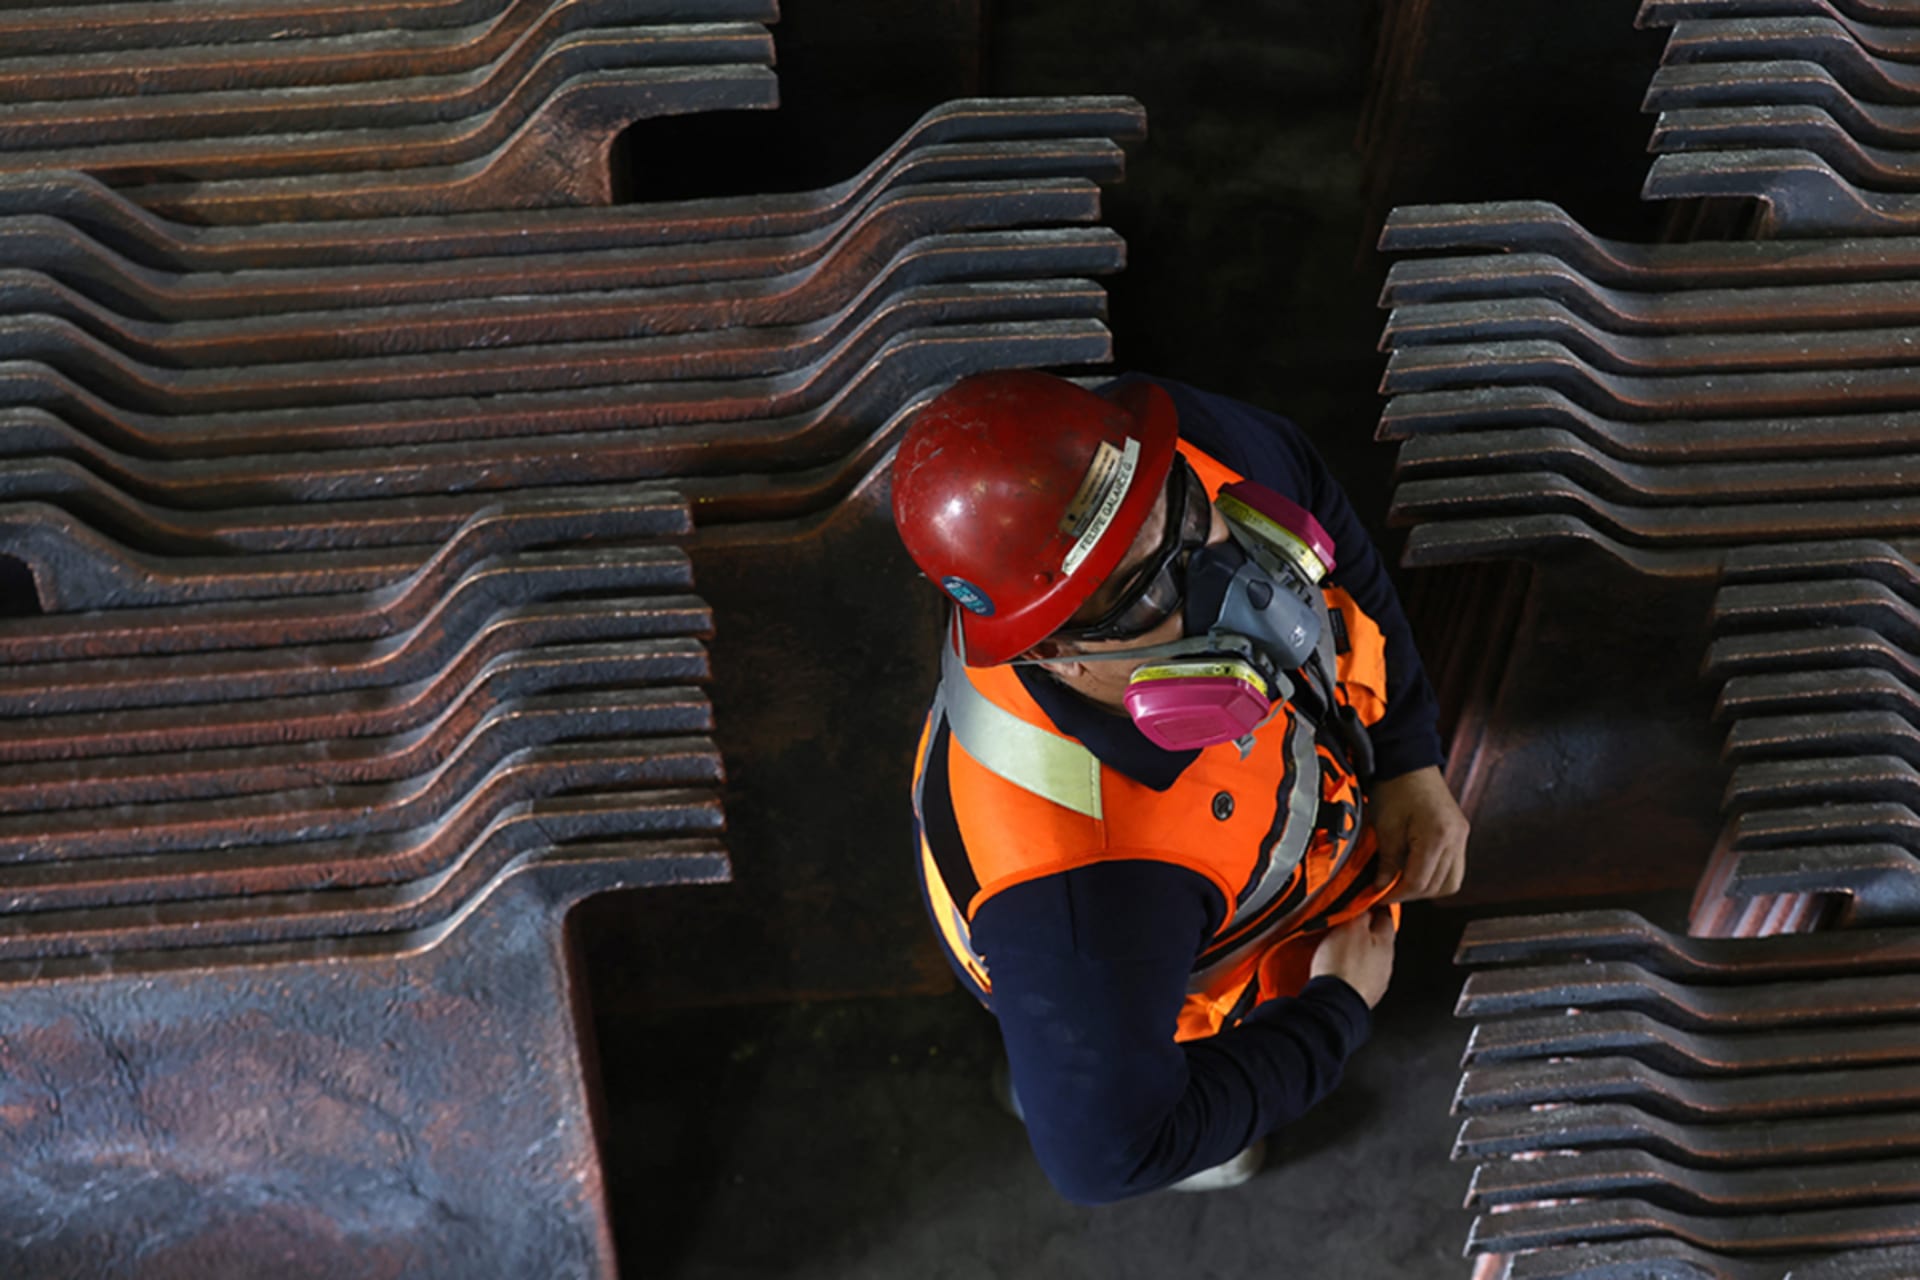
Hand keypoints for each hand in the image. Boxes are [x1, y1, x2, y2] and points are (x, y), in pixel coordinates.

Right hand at [1309, 908, 1395, 1006]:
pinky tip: (1337, 968)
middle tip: (1346, 925)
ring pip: (1368, 958)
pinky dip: (1350, 969)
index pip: (1386, 916)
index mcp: (1387, 942)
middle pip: (1378, 938)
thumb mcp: (1351, 926)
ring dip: (1356, 952)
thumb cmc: (1343, 966)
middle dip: (1364, 931)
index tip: (1365, 902)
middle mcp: (1386, 963)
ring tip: (1337, 948)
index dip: (1374, 906)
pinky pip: (1358, 975)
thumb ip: (1361, 912)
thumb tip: (1368, 902)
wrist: (1335, 1004)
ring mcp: (1377, 981)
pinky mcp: (1363, 994)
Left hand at [1367, 765, 1469, 903]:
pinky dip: (1437, 875)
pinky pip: (1454, 866)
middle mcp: (1456, 838)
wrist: (1408, 759)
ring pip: (1451, 881)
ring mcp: (1461, 835)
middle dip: (1411, 894)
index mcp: (1437, 836)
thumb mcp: (1385, 826)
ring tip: (1403, 883)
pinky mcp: (1460, 832)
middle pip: (1438, 885)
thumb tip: (1382, 886)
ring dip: (1427, 888)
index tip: (1380, 896)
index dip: (1397, 894)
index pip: (1419, 882)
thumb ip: (1387, 860)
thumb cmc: (1394, 786)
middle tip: (1388, 892)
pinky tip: (1418, 871)